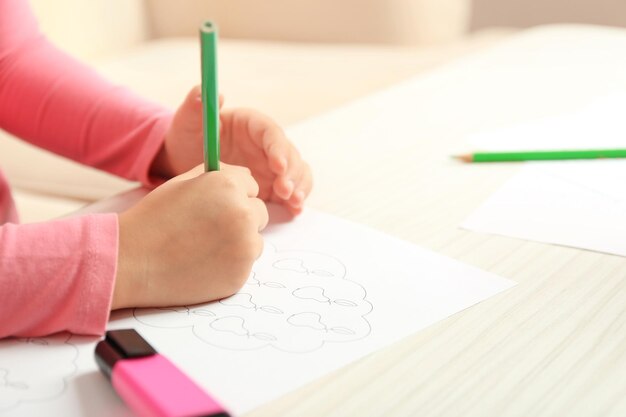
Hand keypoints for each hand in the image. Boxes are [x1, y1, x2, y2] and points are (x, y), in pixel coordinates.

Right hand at [113, 163, 268, 308]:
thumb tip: (241, 174)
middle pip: (259, 212)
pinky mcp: (241, 274)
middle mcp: (243, 213)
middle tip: (207, 228)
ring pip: (255, 239)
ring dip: (238, 242)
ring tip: (202, 246)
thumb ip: (215, 174)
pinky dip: (230, 264)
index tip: (214, 204)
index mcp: (228, 185)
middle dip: (241, 217)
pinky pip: (245, 263)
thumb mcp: (182, 184)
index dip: (232, 193)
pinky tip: (202, 263)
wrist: (131, 262)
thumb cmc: (154, 219)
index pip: (251, 184)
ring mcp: (245, 246)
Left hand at [153, 86, 311, 214]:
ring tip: (294, 203)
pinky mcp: (273, 184)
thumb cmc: (187, 138)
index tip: (277, 166)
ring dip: (299, 186)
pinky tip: (295, 210)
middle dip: (291, 172)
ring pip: (296, 172)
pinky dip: (296, 199)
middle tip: (285, 190)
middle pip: (289, 154)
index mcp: (252, 124)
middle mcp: (267, 144)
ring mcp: (272, 165)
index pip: (272, 133)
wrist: (184, 163)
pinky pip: (291, 189)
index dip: (278, 148)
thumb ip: (196, 107)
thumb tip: (216, 94)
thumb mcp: (187, 123)